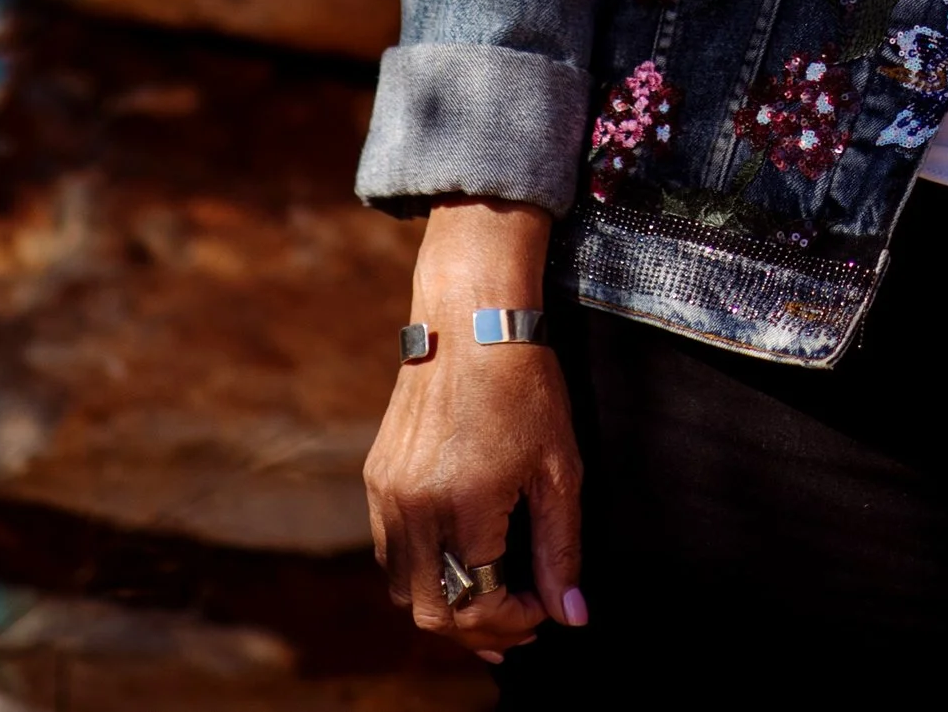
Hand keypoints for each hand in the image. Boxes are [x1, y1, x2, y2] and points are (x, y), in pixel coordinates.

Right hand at [365, 201, 585, 660]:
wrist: (470, 318)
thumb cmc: (525, 385)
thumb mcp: (559, 467)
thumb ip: (561, 549)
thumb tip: (571, 614)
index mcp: (465, 505)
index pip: (480, 606)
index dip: (516, 622)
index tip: (545, 609)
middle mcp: (416, 507)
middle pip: (434, 613)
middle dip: (478, 630)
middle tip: (518, 620)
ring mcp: (388, 494)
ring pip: (405, 590)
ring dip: (446, 605)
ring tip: (489, 597)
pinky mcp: (376, 479)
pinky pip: (390, 552)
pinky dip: (421, 571)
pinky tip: (457, 558)